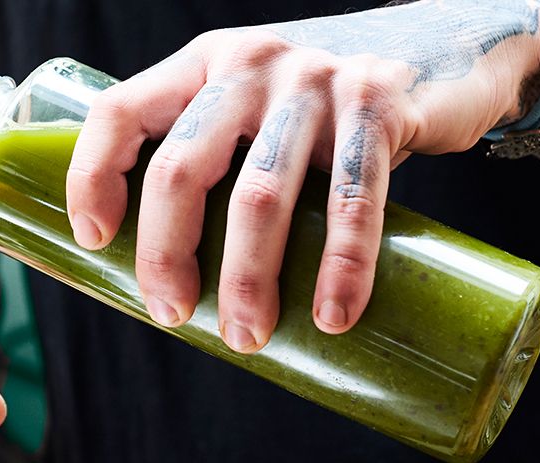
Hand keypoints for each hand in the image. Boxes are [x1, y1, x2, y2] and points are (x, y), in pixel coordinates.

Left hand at [66, 0, 539, 351]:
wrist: (446, 49)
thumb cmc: (331, 106)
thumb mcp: (261, 104)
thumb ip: (221, 154)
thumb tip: (174, 271)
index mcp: (204, 63)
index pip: (120, 112)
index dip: (95, 178)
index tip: (93, 242)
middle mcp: (251, 64)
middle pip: (181, 167)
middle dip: (167, 254)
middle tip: (174, 314)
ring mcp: (315, 80)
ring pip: (259, 193)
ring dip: (248, 278)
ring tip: (249, 336)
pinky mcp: (378, 106)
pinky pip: (350, 199)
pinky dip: (341, 266)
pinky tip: (332, 314)